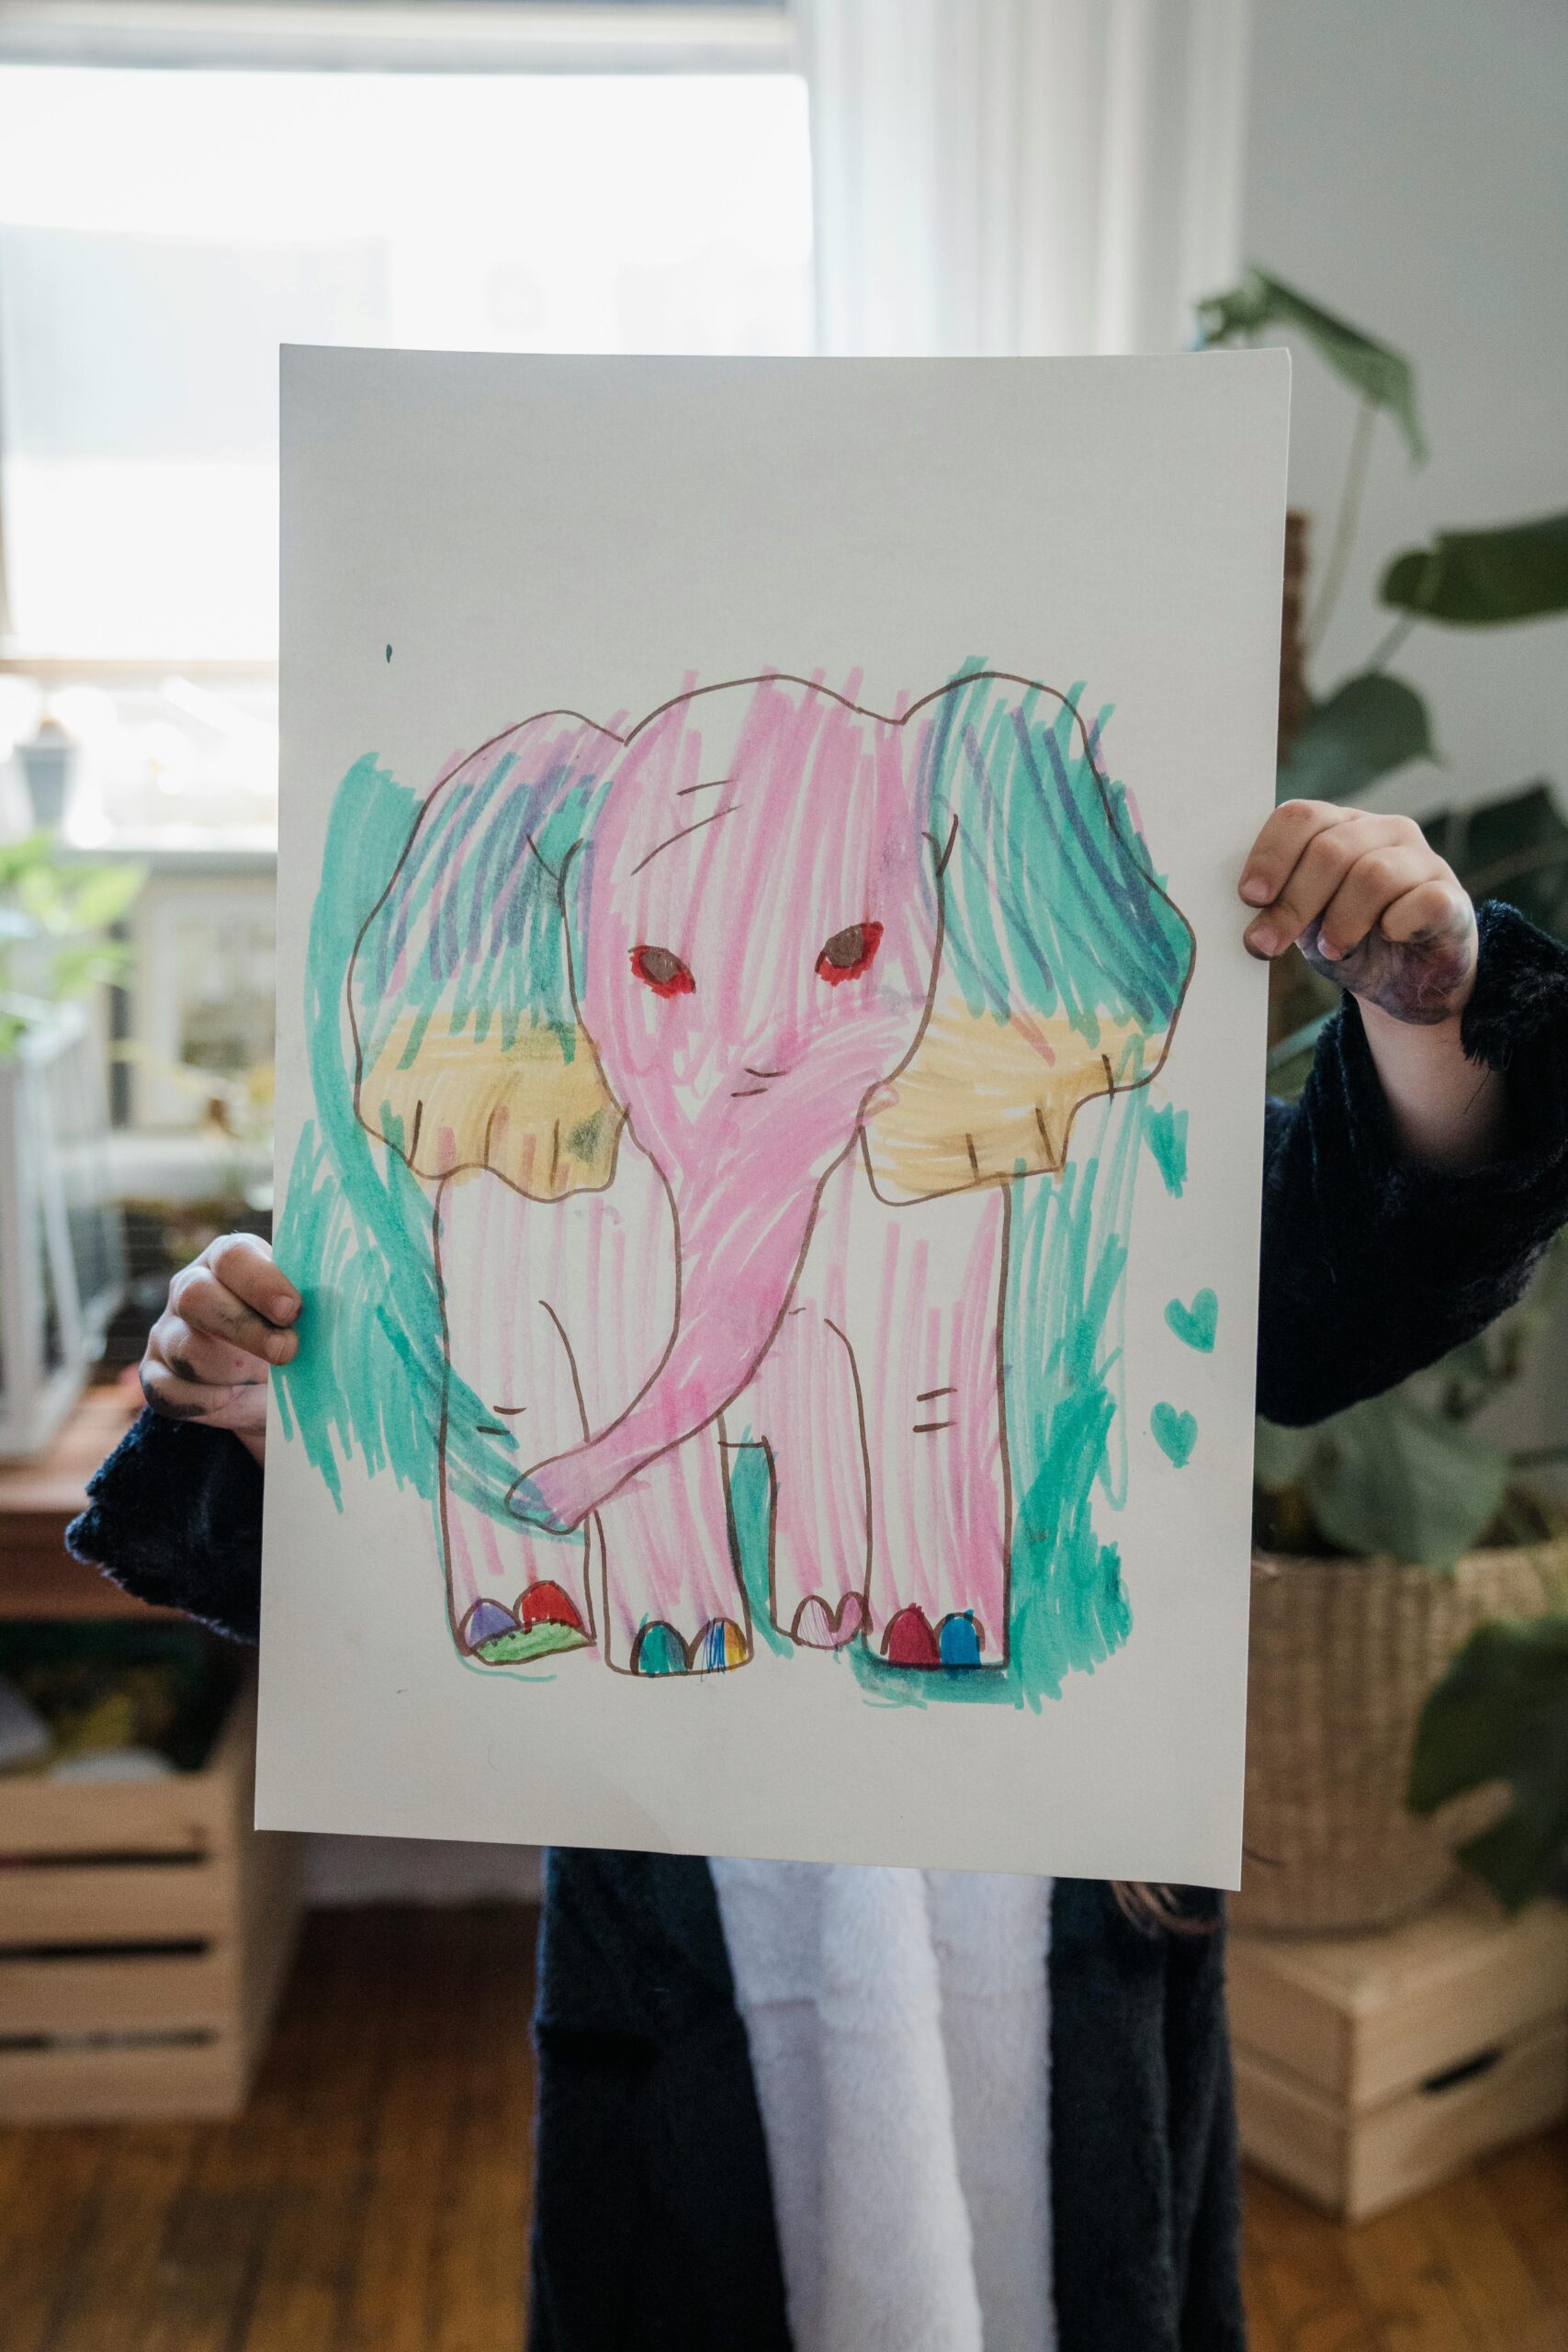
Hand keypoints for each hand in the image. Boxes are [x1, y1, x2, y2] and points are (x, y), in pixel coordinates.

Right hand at [141, 1234, 299, 1464]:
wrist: (268, 1393)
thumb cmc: (294, 1337)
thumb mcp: (306, 1318)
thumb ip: (315, 1305)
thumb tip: (352, 1309)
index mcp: (230, 1261)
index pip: (233, 1256)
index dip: (261, 1282)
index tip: (294, 1310)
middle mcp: (191, 1288)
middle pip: (197, 1297)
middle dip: (244, 1328)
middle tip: (287, 1352)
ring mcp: (168, 1332)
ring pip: (185, 1348)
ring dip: (231, 1371)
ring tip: (268, 1384)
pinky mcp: (156, 1376)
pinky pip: (169, 1391)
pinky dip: (205, 1402)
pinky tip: (233, 1401)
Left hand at [1238, 801, 1476, 1024]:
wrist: (1404, 983)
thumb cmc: (1345, 941)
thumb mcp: (1302, 924)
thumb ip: (1275, 908)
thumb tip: (1245, 915)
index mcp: (1338, 828)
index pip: (1301, 817)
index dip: (1271, 855)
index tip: (1250, 898)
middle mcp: (1382, 832)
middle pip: (1330, 850)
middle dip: (1293, 903)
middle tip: (1268, 945)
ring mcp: (1421, 861)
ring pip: (1373, 874)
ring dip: (1341, 920)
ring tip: (1333, 950)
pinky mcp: (1450, 897)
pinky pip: (1422, 901)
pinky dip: (1397, 924)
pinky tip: (1388, 938)